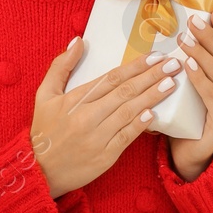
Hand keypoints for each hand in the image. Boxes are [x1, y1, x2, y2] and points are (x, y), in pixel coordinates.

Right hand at [30, 36, 185, 197]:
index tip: (154, 56)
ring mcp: (97, 137)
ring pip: (128, 112)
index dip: (134, 66)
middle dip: (151, 76)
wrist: (39, 171)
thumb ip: (61, 66)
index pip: (110, 78)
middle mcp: (87, 117)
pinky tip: (154, 113)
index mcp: (74, 100)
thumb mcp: (44, 95)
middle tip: (173, 65)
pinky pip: (126, 137)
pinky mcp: (105, 157)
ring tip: (171, 84)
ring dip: (151, 97)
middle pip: (124, 92)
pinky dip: (139, 125)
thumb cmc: (44, 130)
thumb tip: (79, 40)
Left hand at [167, 8, 212, 181]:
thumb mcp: (202, 80)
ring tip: (184, 38)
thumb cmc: (194, 110)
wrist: (190, 148)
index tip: (212, 11)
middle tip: (192, 21)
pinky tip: (186, 63)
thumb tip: (195, 25)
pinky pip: (210, 93)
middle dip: (209, 36)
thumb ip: (205, 59)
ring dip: (201, 52)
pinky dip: (198, 76)